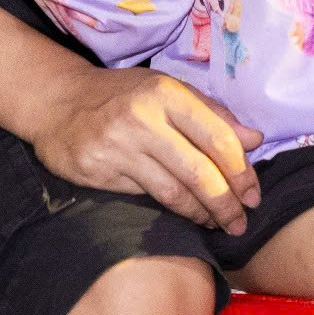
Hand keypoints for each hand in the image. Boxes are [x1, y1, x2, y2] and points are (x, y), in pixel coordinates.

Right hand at [27, 63, 263, 233]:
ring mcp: (119, 146)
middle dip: (227, 204)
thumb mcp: (167, 90)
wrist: (58, 102)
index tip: (254, 195)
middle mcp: (143, 118)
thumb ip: (212, 114)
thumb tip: (255, 139)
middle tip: (240, 222)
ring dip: (202, 214)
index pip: (218, 138)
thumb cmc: (122, 96)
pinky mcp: (99, 170)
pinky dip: (171, 212)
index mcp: (167, 93)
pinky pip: (145, 197)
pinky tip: (185, 217)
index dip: (242, 172)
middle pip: (200, 172)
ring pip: (174, 192)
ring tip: (217, 224)